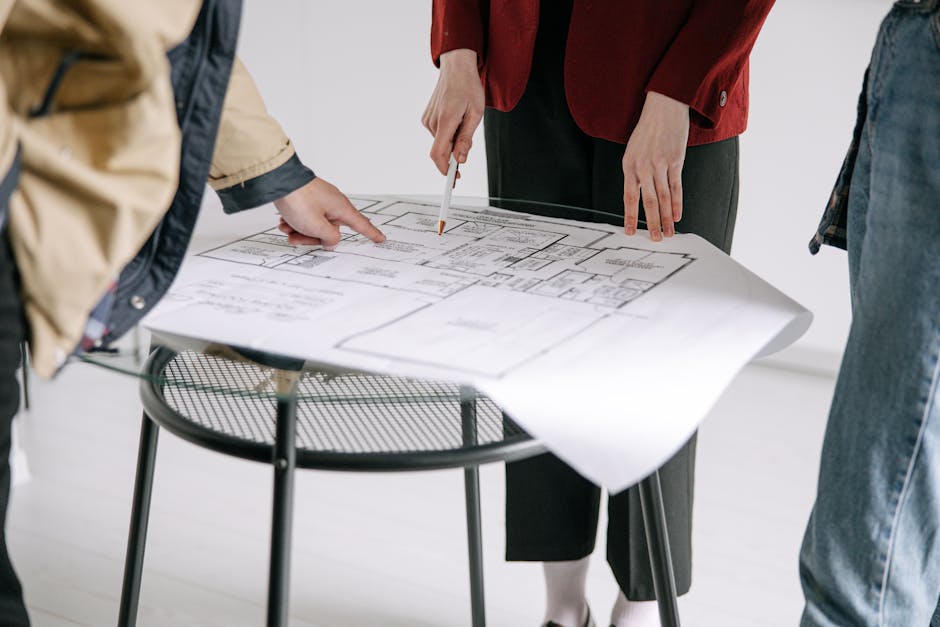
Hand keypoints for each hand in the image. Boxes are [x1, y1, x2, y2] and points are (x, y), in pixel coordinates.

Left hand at [274, 178, 384, 247]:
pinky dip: (295, 222)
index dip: (372, 233)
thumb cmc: (298, 199)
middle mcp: (334, 203)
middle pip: (330, 230)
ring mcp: (320, 200)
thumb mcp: (316, 226)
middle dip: (311, 237)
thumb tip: (331, 240)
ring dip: (300, 230)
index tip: (381, 239)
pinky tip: (284, 222)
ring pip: (315, 224)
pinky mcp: (309, 198)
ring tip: (286, 228)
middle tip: (296, 239)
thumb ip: (330, 238)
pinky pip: (306, 216)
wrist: (278, 179)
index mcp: (341, 208)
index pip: (362, 225)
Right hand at [422, 48, 484, 173]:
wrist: (456, 67)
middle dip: (453, 156)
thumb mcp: (476, 113)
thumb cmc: (469, 87)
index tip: (453, 179)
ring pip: (441, 143)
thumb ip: (466, 138)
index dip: (445, 170)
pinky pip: (438, 134)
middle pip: (441, 150)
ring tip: (464, 123)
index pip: (438, 154)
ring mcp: (428, 119)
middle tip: (466, 154)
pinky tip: (456, 120)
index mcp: (446, 120)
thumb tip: (461, 159)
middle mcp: (432, 122)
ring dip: (452, 142)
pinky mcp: (427, 118)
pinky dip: (447, 134)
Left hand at [622, 91, 689, 241]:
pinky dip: (677, 203)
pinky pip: (676, 186)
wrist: (664, 107)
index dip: (630, 217)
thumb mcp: (633, 150)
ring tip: (669, 232)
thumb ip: (635, 172)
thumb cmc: (648, 128)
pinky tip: (677, 215)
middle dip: (652, 223)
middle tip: (655, 238)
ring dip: (666, 217)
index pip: (629, 197)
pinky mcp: (675, 161)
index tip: (631, 232)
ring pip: (662, 197)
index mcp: (629, 165)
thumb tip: (639, 193)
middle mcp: (643, 167)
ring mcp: (659, 164)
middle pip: (647, 201)